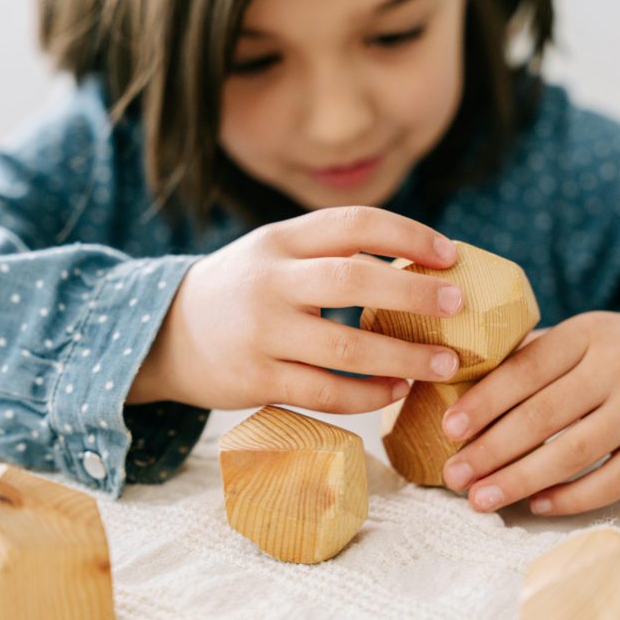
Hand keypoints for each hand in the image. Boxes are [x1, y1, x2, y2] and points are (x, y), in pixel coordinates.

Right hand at [127, 206, 465, 411]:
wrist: (162, 334)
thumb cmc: (240, 291)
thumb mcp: (273, 255)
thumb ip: (329, 254)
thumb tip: (419, 266)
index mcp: (279, 240)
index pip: (353, 223)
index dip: (407, 235)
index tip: (449, 254)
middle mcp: (269, 281)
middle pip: (354, 280)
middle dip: (415, 294)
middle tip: (457, 306)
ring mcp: (261, 333)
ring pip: (346, 348)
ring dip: (404, 357)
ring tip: (445, 363)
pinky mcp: (255, 380)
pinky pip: (325, 392)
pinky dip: (368, 396)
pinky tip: (397, 392)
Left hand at [440, 310, 619, 514]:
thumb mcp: (588, 334)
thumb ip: (537, 355)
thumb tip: (465, 386)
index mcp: (588, 334)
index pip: (525, 369)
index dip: (484, 401)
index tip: (449, 430)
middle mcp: (617, 369)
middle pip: (542, 416)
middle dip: (490, 450)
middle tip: (453, 475)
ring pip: (573, 453)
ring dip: (519, 480)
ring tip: (480, 499)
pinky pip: (613, 480)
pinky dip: (571, 498)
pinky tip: (536, 505)